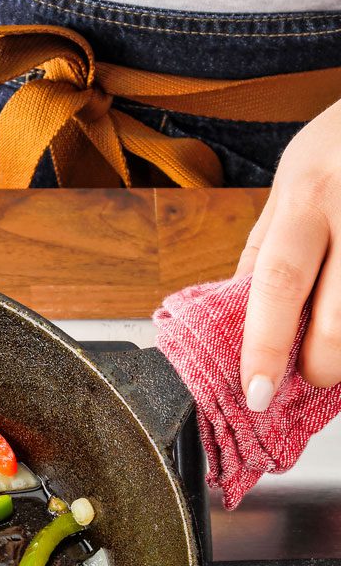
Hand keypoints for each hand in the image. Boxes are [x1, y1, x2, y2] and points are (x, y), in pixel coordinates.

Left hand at [238, 98, 340, 409]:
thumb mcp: (298, 175)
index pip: (275, 281)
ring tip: (338, 364)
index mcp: (307, 189)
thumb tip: (235, 316)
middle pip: (336, 310)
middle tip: (314, 379)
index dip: (263, 344)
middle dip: (322, 361)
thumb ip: (269, 242)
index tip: (256, 391)